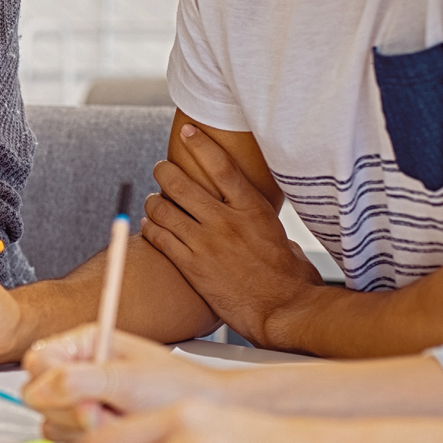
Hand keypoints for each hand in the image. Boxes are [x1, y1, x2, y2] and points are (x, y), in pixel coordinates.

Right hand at [22, 324, 229, 442]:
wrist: (208, 414)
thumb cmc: (178, 389)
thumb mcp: (127, 380)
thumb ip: (78, 381)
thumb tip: (38, 389)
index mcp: (84, 345)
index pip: (37, 363)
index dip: (51, 384)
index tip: (82, 397)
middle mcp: (79, 371)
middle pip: (40, 397)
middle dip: (73, 411)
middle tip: (104, 413)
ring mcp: (82, 402)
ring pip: (52, 424)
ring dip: (83, 431)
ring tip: (118, 422)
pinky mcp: (89, 429)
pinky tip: (118, 435)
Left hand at [141, 125, 322, 345]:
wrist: (283, 311)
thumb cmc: (292, 280)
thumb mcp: (284, 240)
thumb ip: (264, 226)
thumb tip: (261, 224)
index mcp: (252, 209)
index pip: (221, 167)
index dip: (200, 145)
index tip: (187, 131)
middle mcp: (226, 221)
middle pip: (180, 184)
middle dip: (164, 172)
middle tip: (161, 170)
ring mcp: (206, 243)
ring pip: (163, 210)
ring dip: (153, 202)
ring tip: (153, 201)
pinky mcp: (192, 266)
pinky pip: (160, 239)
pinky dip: (151, 229)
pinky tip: (150, 227)